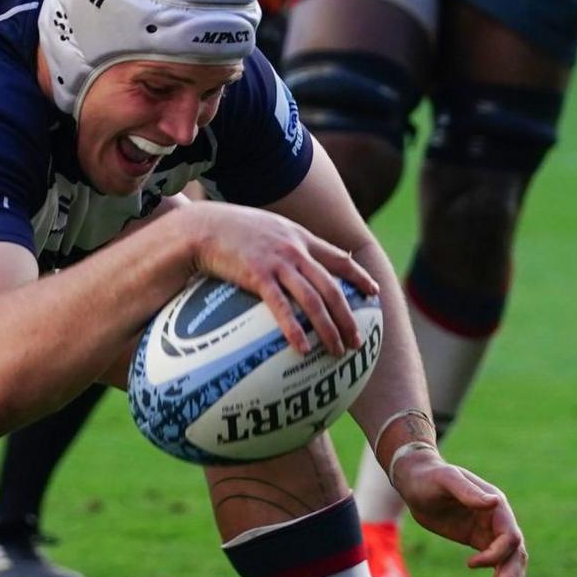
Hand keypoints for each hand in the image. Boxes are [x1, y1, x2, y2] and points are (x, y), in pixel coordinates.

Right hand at [190, 204, 376, 356]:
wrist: (203, 226)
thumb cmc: (229, 229)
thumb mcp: (265, 228)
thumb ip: (283, 244)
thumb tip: (293, 264)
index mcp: (300, 238)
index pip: (340, 258)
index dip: (360, 277)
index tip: (373, 293)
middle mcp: (295, 250)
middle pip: (332, 287)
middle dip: (348, 316)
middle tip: (357, 341)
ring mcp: (278, 263)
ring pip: (314, 299)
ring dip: (329, 328)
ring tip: (336, 350)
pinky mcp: (257, 276)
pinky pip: (281, 307)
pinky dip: (294, 329)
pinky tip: (302, 348)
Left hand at [391, 448, 527, 576]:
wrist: (415, 480)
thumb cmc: (429, 477)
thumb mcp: (446, 480)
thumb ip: (468, 492)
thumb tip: (494, 502)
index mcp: (496, 505)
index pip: (510, 536)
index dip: (495, 554)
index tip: (470, 564)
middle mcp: (498, 520)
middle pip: (514, 554)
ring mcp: (490, 532)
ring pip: (509, 562)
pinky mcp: (479, 541)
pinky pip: (496, 564)